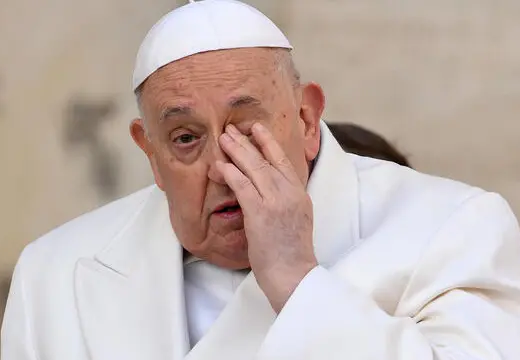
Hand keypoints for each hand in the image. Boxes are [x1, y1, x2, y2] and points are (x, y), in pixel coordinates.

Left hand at [217, 123, 317, 312]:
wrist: (294, 275)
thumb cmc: (291, 255)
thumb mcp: (295, 220)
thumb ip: (284, 202)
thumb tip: (266, 191)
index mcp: (299, 194)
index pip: (283, 161)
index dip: (268, 143)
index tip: (257, 129)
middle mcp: (290, 193)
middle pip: (267, 160)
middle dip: (247, 142)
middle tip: (231, 129)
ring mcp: (276, 202)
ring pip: (254, 168)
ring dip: (236, 151)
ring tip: (222, 138)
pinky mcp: (261, 213)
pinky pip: (243, 186)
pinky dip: (230, 174)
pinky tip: (219, 165)